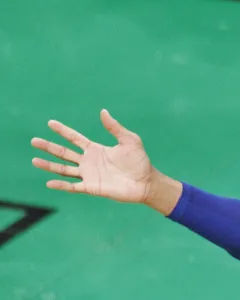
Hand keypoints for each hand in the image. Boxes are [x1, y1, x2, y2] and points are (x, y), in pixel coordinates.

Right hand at [32, 110, 166, 206]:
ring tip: (34, 160)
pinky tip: (48, 183)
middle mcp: (89, 161)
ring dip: (49, 165)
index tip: (50, 123)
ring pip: (64, 169)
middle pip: (64, 153)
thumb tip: (103, 111)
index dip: (63, 131)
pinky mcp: (92, 187)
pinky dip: (61, 186)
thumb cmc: (140, 161)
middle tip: (34, 141)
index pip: (74, 138)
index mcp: (96, 149)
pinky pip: (73, 186)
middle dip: (49, 147)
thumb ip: (115, 127)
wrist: (146, 182)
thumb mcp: (129, 140)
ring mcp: (89, 175)